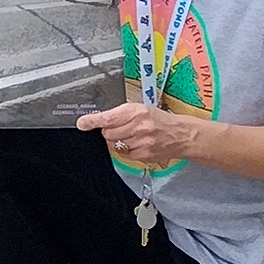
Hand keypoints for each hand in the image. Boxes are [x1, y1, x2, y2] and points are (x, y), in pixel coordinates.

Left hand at [75, 96, 194, 170]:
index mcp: (137, 111)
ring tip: (133, 135)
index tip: (82, 123)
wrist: (180, 134)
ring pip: (115, 144)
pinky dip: (127, 149)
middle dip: (110, 131)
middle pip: (108, 133)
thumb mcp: (140, 109)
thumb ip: (120, 114)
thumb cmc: (159, 119)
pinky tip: (138, 144)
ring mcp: (141, 142)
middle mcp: (139, 126)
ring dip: (119, 141)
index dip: (93, 121)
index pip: (109, 117)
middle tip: (122, 127)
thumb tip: (99, 119)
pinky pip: (124, 154)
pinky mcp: (143, 155)